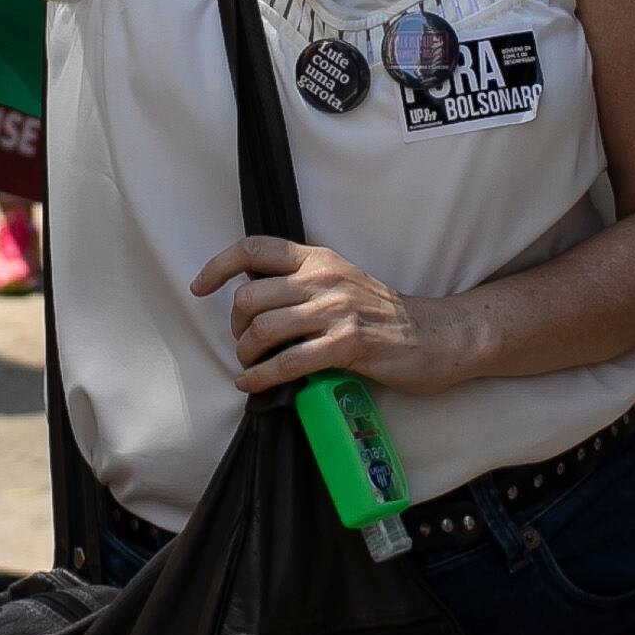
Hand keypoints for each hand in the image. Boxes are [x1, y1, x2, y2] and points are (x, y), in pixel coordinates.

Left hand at [192, 237, 461, 394]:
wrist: (434, 335)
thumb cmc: (381, 315)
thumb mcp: (340, 282)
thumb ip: (302, 283)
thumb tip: (253, 302)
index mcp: (319, 258)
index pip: (255, 248)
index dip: (218, 266)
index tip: (200, 288)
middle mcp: (324, 278)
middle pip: (249, 298)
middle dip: (236, 329)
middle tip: (244, 346)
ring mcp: (336, 311)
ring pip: (263, 330)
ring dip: (246, 356)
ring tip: (250, 367)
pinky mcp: (347, 345)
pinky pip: (287, 362)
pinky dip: (261, 378)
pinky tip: (252, 386)